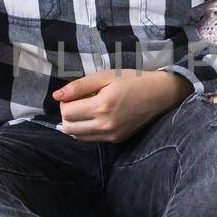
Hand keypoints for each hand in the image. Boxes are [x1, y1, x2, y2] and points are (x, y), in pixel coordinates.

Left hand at [54, 70, 193, 141]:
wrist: (160, 94)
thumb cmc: (132, 80)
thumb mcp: (105, 76)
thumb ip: (79, 86)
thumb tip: (56, 96)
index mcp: (102, 106)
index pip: (66, 112)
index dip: (65, 102)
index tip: (75, 93)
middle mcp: (105, 125)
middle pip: (68, 127)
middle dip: (67, 114)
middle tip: (79, 101)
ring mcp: (111, 135)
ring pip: (77, 136)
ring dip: (75, 123)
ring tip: (87, 109)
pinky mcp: (116, 139)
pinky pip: (91, 139)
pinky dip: (86, 129)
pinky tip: (96, 116)